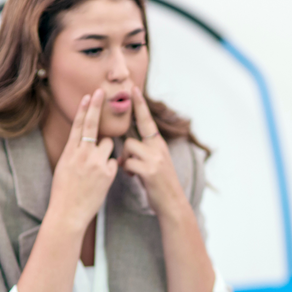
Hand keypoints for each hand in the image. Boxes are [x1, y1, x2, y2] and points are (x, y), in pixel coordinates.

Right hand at [46, 89, 118, 227]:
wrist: (68, 212)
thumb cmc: (64, 192)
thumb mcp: (64, 168)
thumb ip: (75, 153)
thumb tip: (84, 142)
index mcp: (69, 152)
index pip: (78, 125)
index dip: (85, 109)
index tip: (89, 95)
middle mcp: (82, 154)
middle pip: (92, 125)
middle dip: (97, 107)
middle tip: (101, 91)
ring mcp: (96, 162)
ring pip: (109, 144)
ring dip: (107, 151)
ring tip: (97, 168)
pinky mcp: (108, 173)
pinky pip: (114, 163)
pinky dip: (110, 168)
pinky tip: (101, 180)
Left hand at [122, 85, 186, 215]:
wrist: (172, 203)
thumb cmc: (160, 185)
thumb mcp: (155, 163)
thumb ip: (144, 152)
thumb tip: (127, 147)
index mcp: (158, 145)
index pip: (147, 121)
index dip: (140, 105)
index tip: (133, 89)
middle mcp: (158, 149)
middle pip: (131, 137)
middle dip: (125, 144)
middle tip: (118, 126)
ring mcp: (155, 159)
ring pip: (128, 149)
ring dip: (125, 160)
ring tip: (131, 171)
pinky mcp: (150, 171)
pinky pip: (128, 163)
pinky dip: (126, 170)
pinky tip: (133, 176)